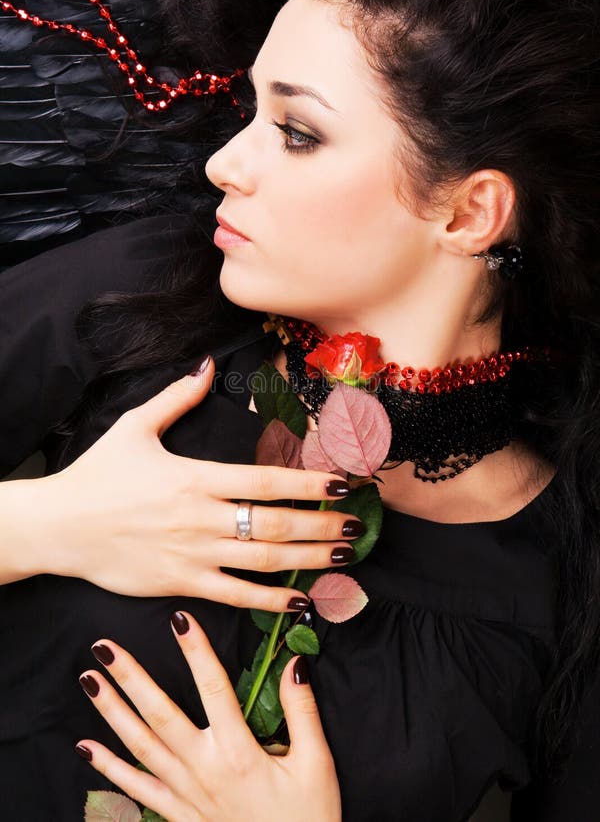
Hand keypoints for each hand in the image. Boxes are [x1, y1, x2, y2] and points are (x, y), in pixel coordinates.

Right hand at [34, 357, 358, 609]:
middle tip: (356, 525)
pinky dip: (269, 600)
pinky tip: (300, 599)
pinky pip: (234, 595)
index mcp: (196, 477)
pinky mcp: (181, 583)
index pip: (266, 479)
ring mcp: (193, 554)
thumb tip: (208, 364)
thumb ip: (178, 397)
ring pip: (263, 560)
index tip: (344, 482)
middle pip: (275, 523)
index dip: (310, 482)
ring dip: (307, 560)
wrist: (59, 527)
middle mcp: (202, 517)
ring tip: (342, 556)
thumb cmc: (97, 475)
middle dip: (321, 524)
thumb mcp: (135, 426)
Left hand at [76, 611, 341, 821]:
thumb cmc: (309, 817)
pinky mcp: (179, 815)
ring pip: (140, 746)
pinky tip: (86, 748)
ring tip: (88, 681)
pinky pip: (138, 789)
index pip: (214, 688)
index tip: (178, 619)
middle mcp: (204, 769)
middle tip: (103, 647)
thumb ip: (302, 711)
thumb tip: (294, 664)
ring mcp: (186, 794)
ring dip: (111, 712)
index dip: (196, 650)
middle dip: (130, 677)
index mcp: (239, 752)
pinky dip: (110, 768)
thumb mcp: (316, 763)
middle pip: (160, 714)